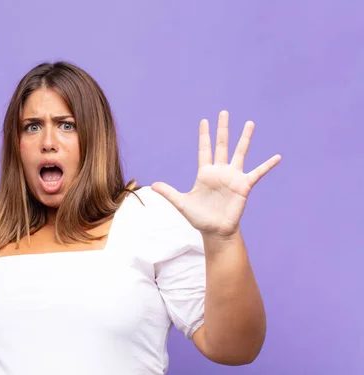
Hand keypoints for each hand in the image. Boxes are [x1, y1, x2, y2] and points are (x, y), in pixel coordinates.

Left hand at [151, 110, 280, 237]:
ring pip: (240, 153)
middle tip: (224, 112)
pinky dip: (267, 165)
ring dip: (245, 138)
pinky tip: (277, 157)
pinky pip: (257, 173)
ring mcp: (233, 177)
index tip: (204, 121)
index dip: (204, 136)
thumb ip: (169, 192)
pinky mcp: (244, 186)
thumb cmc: (199, 217)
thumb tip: (152, 185)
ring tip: (250, 123)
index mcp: (205, 173)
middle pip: (221, 145)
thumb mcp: (181, 203)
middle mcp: (220, 171)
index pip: (204, 150)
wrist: (215, 230)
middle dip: (222, 129)